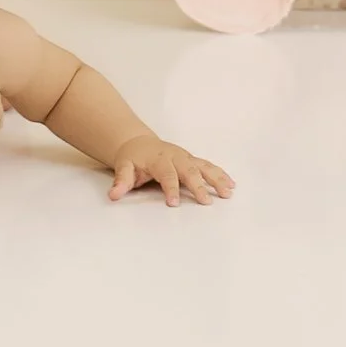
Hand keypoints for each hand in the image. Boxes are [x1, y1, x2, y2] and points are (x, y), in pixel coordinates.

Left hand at [109, 136, 234, 207]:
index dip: (170, 188)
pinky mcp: (192, 160)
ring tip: (227, 193)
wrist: (138, 143)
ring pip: (203, 167)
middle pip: (188, 170)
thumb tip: (114, 195)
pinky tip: (231, 185)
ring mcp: (185, 157)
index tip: (173, 203)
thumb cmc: (132, 158)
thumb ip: (121, 181)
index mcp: (158, 159)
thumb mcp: (123, 167)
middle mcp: (175, 157)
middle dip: (197, 185)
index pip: (166, 174)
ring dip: (216, 179)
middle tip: (205, 201)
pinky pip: (208, 166)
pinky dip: (220, 174)